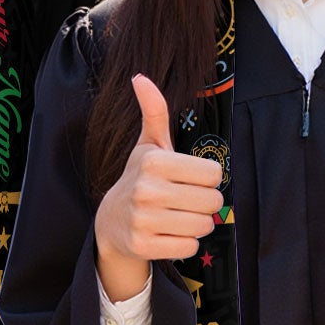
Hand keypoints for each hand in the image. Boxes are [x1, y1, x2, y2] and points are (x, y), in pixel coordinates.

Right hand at [93, 74, 221, 302]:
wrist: (111, 221)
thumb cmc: (140, 178)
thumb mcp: (148, 145)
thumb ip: (154, 112)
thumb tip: (140, 77)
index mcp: (153, 160)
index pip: (214, 173)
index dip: (206, 178)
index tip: (189, 179)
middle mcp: (146, 189)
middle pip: (212, 201)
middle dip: (206, 203)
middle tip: (186, 201)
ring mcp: (143, 219)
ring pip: (203, 225)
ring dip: (197, 224)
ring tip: (178, 217)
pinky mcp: (143, 246)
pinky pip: (189, 248)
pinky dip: (185, 243)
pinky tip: (168, 234)